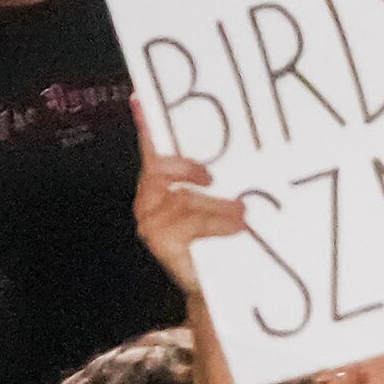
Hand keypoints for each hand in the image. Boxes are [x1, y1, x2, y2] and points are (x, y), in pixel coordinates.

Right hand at [132, 102, 246, 296]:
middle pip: (159, 170)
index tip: (141, 99)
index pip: (153, 152)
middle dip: (188, 169)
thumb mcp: (223, 203)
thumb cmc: (222, 238)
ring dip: (217, 206)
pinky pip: (189, 222)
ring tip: (242, 214)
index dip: (146, 126)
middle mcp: (149, 202)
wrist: (221, 284)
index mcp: (161, 187)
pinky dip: (217, 223)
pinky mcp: (160, 242)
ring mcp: (151, 224)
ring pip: (182, 199)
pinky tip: (237, 228)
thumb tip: (238, 158)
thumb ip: (219, 181)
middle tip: (214, 177)